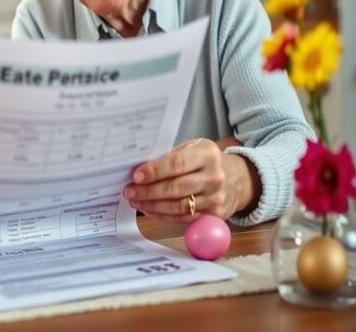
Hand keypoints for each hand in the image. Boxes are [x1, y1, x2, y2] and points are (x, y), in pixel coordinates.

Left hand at [122, 137, 259, 222]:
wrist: (237, 179)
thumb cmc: (206, 161)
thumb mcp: (193, 149)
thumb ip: (170, 156)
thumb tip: (140, 169)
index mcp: (207, 154)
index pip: (176, 164)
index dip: (154, 171)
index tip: (136, 176)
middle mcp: (214, 176)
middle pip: (175, 188)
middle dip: (148, 191)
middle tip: (129, 191)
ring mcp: (216, 198)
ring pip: (178, 206)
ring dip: (152, 205)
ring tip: (135, 201)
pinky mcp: (215, 215)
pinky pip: (184, 218)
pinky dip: (163, 215)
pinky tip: (150, 210)